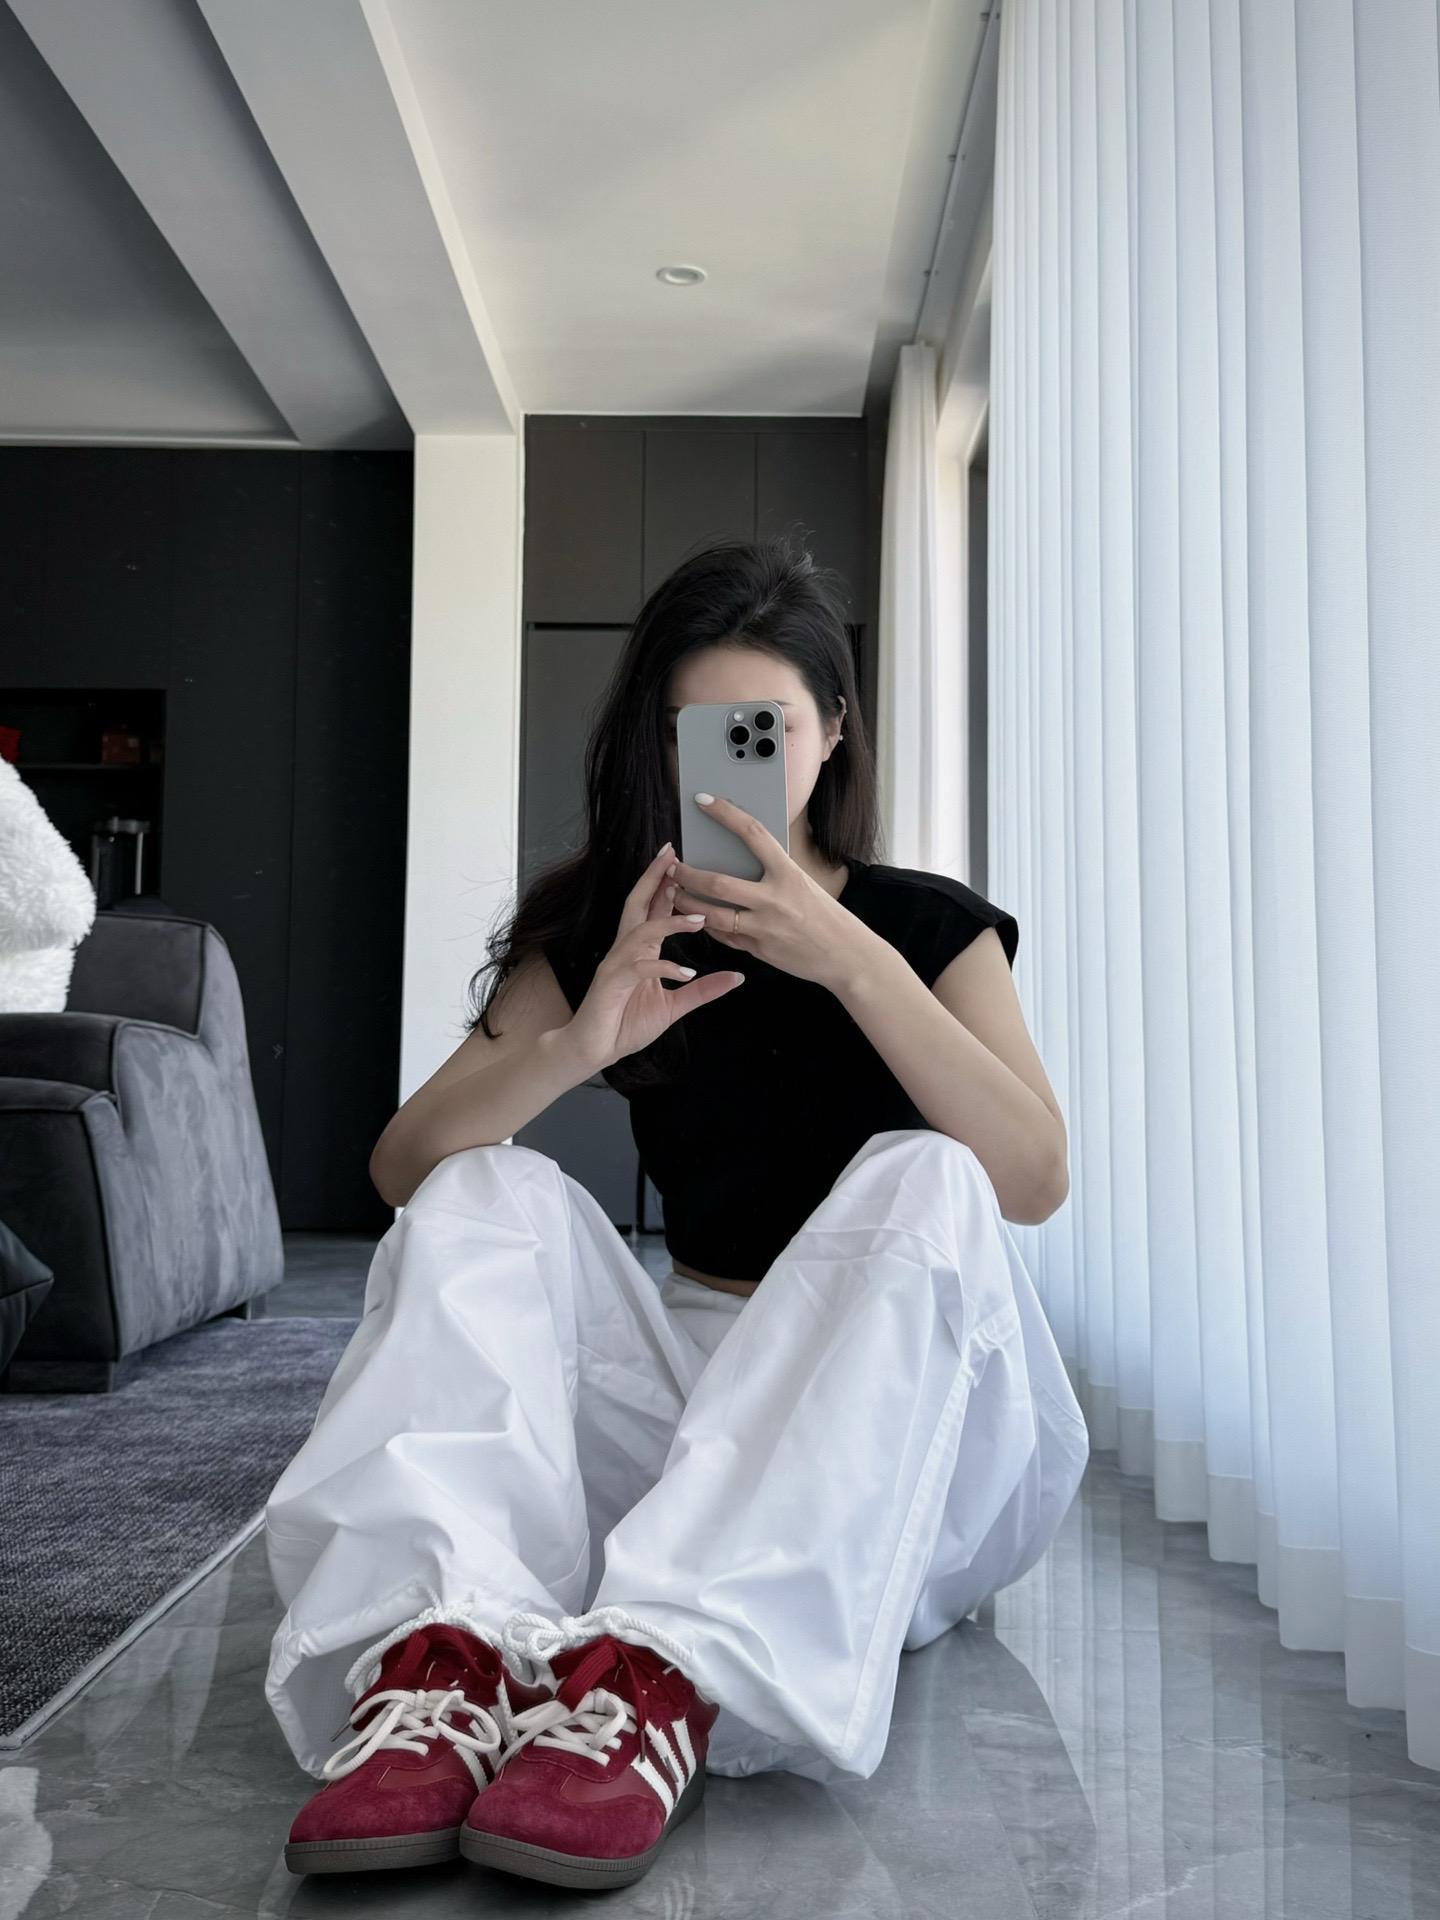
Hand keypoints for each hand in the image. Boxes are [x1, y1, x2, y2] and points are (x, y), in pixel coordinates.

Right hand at [567, 843, 744, 1070]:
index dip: (665, 886)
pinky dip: (664, 968)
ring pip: (641, 931)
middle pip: (637, 904)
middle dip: (654, 879)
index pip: (651, 910)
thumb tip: (736, 978)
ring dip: (669, 922)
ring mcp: (616, 965)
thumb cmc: (626, 1025)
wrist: (594, 1050)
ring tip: (699, 919)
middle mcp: (625, 951)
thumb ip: (702, 990)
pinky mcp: (611, 983)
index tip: (679, 862)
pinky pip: (639, 968)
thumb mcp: (674, 1006)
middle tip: (671, 855)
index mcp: (639, 952)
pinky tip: (686, 974)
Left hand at [669, 794, 879, 992]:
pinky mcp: (759, 950)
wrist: (847, 955)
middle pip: (718, 882)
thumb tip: (738, 856)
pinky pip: (724, 937)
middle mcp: (775, 900)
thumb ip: (773, 872)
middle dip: (688, 874)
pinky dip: (707, 926)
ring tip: (674, 894)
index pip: (752, 833)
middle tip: (673, 866)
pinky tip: (697, 918)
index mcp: (789, 874)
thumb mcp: (803, 884)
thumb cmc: (825, 915)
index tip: (703, 800)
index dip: (725, 813)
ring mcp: (765, 928)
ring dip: (687, 903)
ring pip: (712, 915)